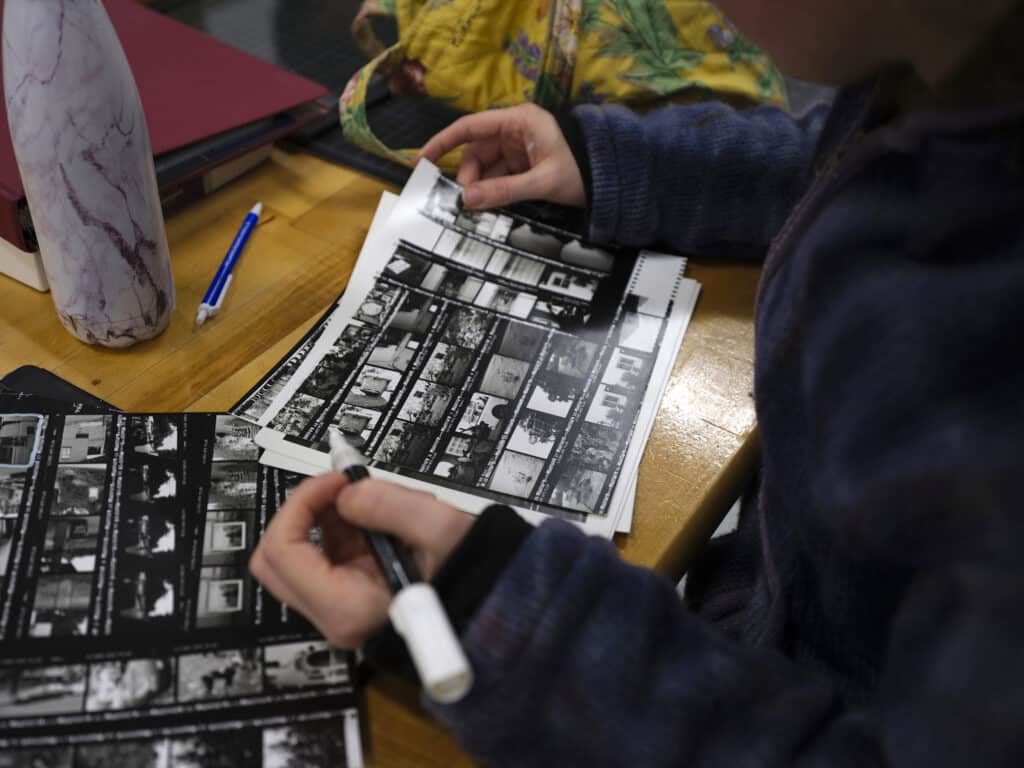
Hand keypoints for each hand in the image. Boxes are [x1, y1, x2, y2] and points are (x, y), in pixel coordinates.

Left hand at [250, 474, 474, 647]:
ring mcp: (340, 610)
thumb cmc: (474, 575)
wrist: (497, 609)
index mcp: (347, 609)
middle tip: (340, 486)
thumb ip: (388, 503)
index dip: (300, 504)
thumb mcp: (440, 529)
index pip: (283, 552)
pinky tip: (375, 516)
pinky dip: (338, 530)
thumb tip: (346, 495)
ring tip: (370, 500)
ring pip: (297, 557)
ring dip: (321, 518)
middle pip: (275, 559)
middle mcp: (335, 617)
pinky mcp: (352, 599)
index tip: (338, 480)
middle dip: (301, 512)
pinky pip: (324, 560)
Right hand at [419, 103, 584, 209]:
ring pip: (486, 168)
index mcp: (518, 121)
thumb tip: (467, 200)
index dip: (443, 143)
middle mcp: (515, 131)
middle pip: (476, 152)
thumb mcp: (542, 182)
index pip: (470, 127)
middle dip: (467, 177)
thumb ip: (504, 191)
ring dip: (480, 188)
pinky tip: (490, 207)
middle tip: (465, 203)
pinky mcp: (525, 166)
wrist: (613, 179)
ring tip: (479, 209)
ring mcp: (520, 149)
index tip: (422, 161)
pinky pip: (500, 178)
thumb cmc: (583, 170)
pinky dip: (492, 192)